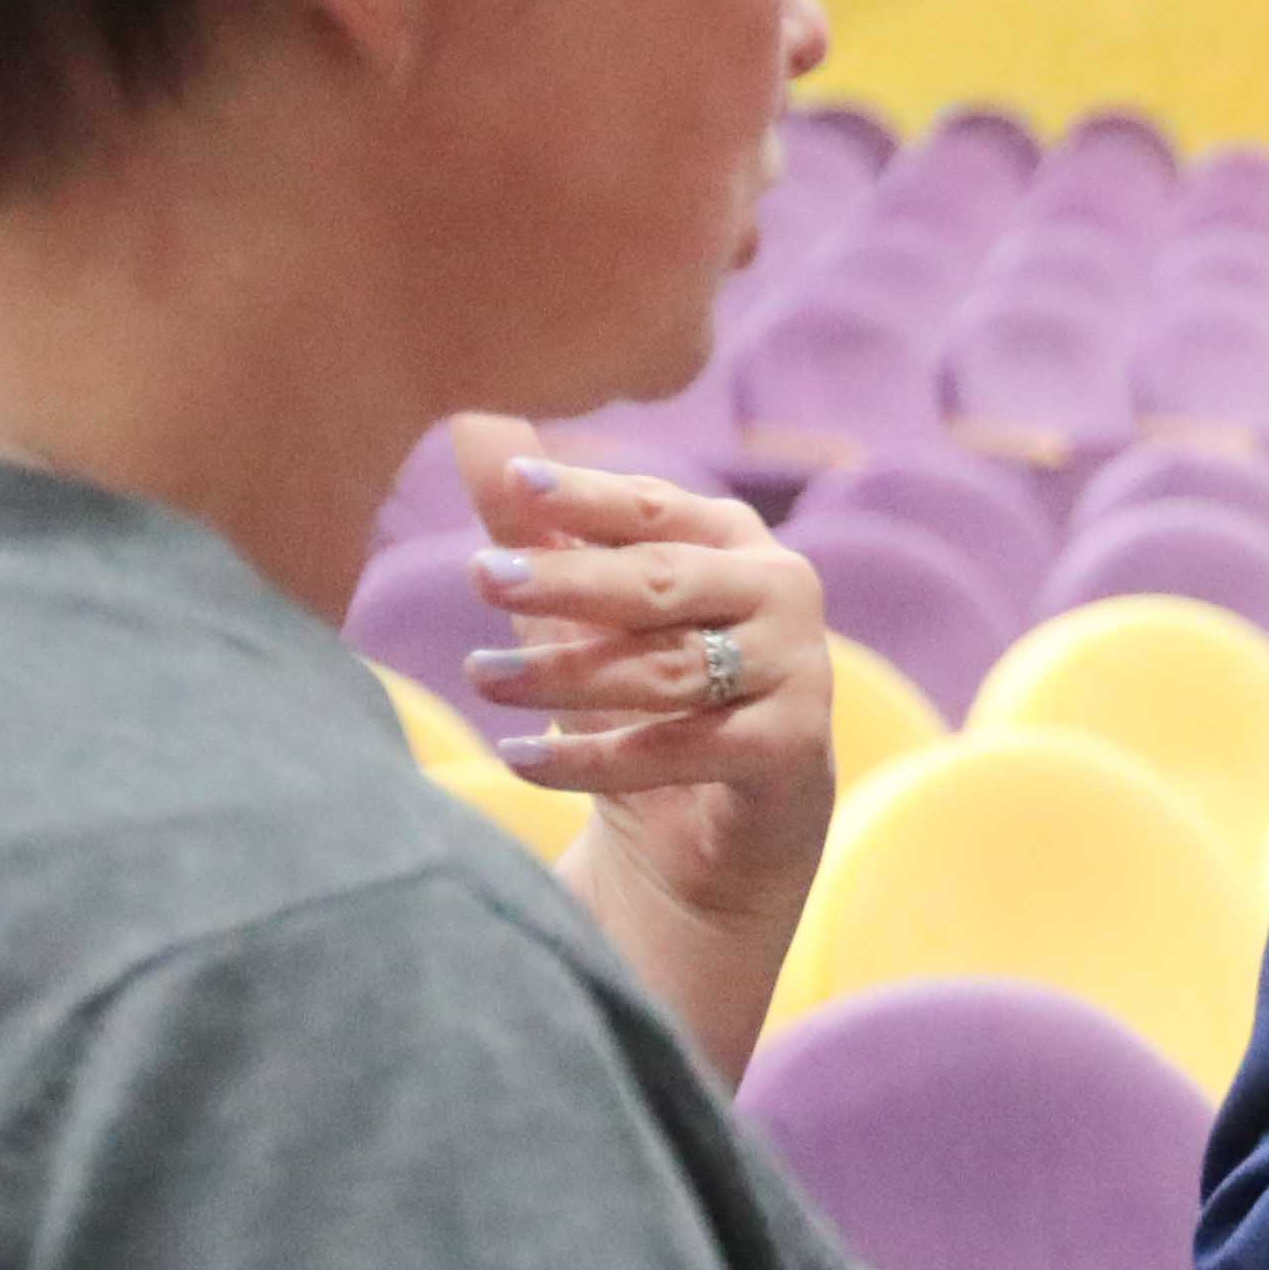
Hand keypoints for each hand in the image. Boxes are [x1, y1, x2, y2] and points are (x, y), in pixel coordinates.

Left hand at [452, 423, 834, 1073]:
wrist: (707, 839)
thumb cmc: (643, 703)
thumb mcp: (581, 617)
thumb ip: (538, 533)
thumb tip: (472, 430)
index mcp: (734, 542)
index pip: (654, 507)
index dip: (584, 495)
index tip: (511, 482)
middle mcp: (781, 593)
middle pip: (662, 582)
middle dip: (568, 579)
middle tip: (479, 575)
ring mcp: (797, 671)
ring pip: (667, 668)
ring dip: (564, 672)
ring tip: (480, 674)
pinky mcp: (791, 750)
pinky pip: (681, 748)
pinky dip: (593, 757)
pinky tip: (517, 757)